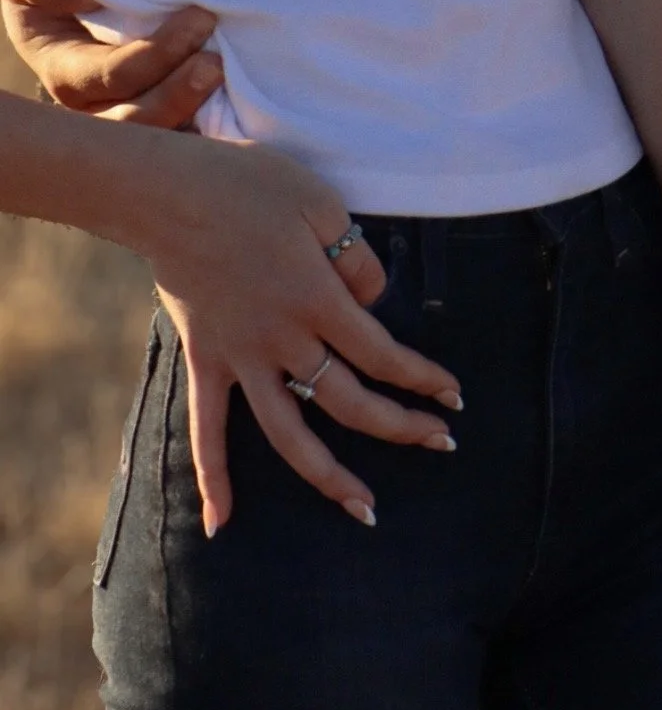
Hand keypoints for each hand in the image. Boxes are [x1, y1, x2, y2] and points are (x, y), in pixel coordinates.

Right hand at [1, 0, 222, 125]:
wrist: (69, 11)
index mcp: (65, 74)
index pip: (113, 76)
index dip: (157, 54)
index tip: (200, 18)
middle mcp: (95, 111)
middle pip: (140, 121)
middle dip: (180, 93)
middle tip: (216, 62)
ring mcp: (130, 126)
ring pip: (165, 142)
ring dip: (197, 114)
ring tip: (225, 79)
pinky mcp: (161, 129)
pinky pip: (186, 146)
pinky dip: (211, 134)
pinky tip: (236, 113)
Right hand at [122, 133, 461, 534]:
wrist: (161, 190)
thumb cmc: (245, 185)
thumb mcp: (320, 201)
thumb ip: (356, 257)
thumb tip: (373, 303)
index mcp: (316, 300)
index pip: (383, 356)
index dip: (423, 380)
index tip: (452, 396)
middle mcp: (283, 340)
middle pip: (351, 404)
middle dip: (402, 428)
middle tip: (441, 443)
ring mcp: (242, 358)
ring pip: (290, 435)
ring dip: (330, 477)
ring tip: (367, 509)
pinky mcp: (206, 360)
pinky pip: (206, 429)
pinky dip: (212, 477)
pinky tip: (220, 524)